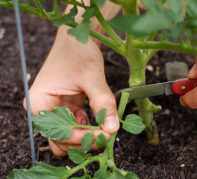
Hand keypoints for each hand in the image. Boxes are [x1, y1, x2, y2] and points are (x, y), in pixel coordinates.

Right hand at [23, 26, 118, 156]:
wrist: (77, 40)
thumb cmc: (78, 53)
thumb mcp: (92, 77)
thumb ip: (103, 103)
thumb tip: (112, 129)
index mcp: (39, 102)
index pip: (60, 133)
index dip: (84, 137)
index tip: (107, 135)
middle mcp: (42, 110)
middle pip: (61, 140)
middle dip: (85, 139)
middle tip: (108, 134)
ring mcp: (53, 110)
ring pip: (68, 137)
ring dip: (86, 136)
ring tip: (104, 127)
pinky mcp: (65, 109)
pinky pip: (75, 127)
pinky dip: (87, 127)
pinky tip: (96, 117)